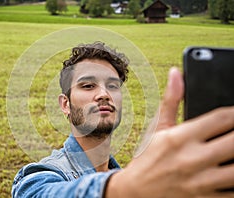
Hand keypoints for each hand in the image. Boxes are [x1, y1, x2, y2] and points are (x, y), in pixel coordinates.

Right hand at [106, 68, 233, 197]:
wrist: (136, 192)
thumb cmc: (147, 156)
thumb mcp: (157, 128)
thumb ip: (171, 100)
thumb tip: (176, 72)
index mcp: (180, 137)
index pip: (222, 117)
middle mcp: (191, 159)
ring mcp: (200, 182)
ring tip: (233, 149)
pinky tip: (231, 168)